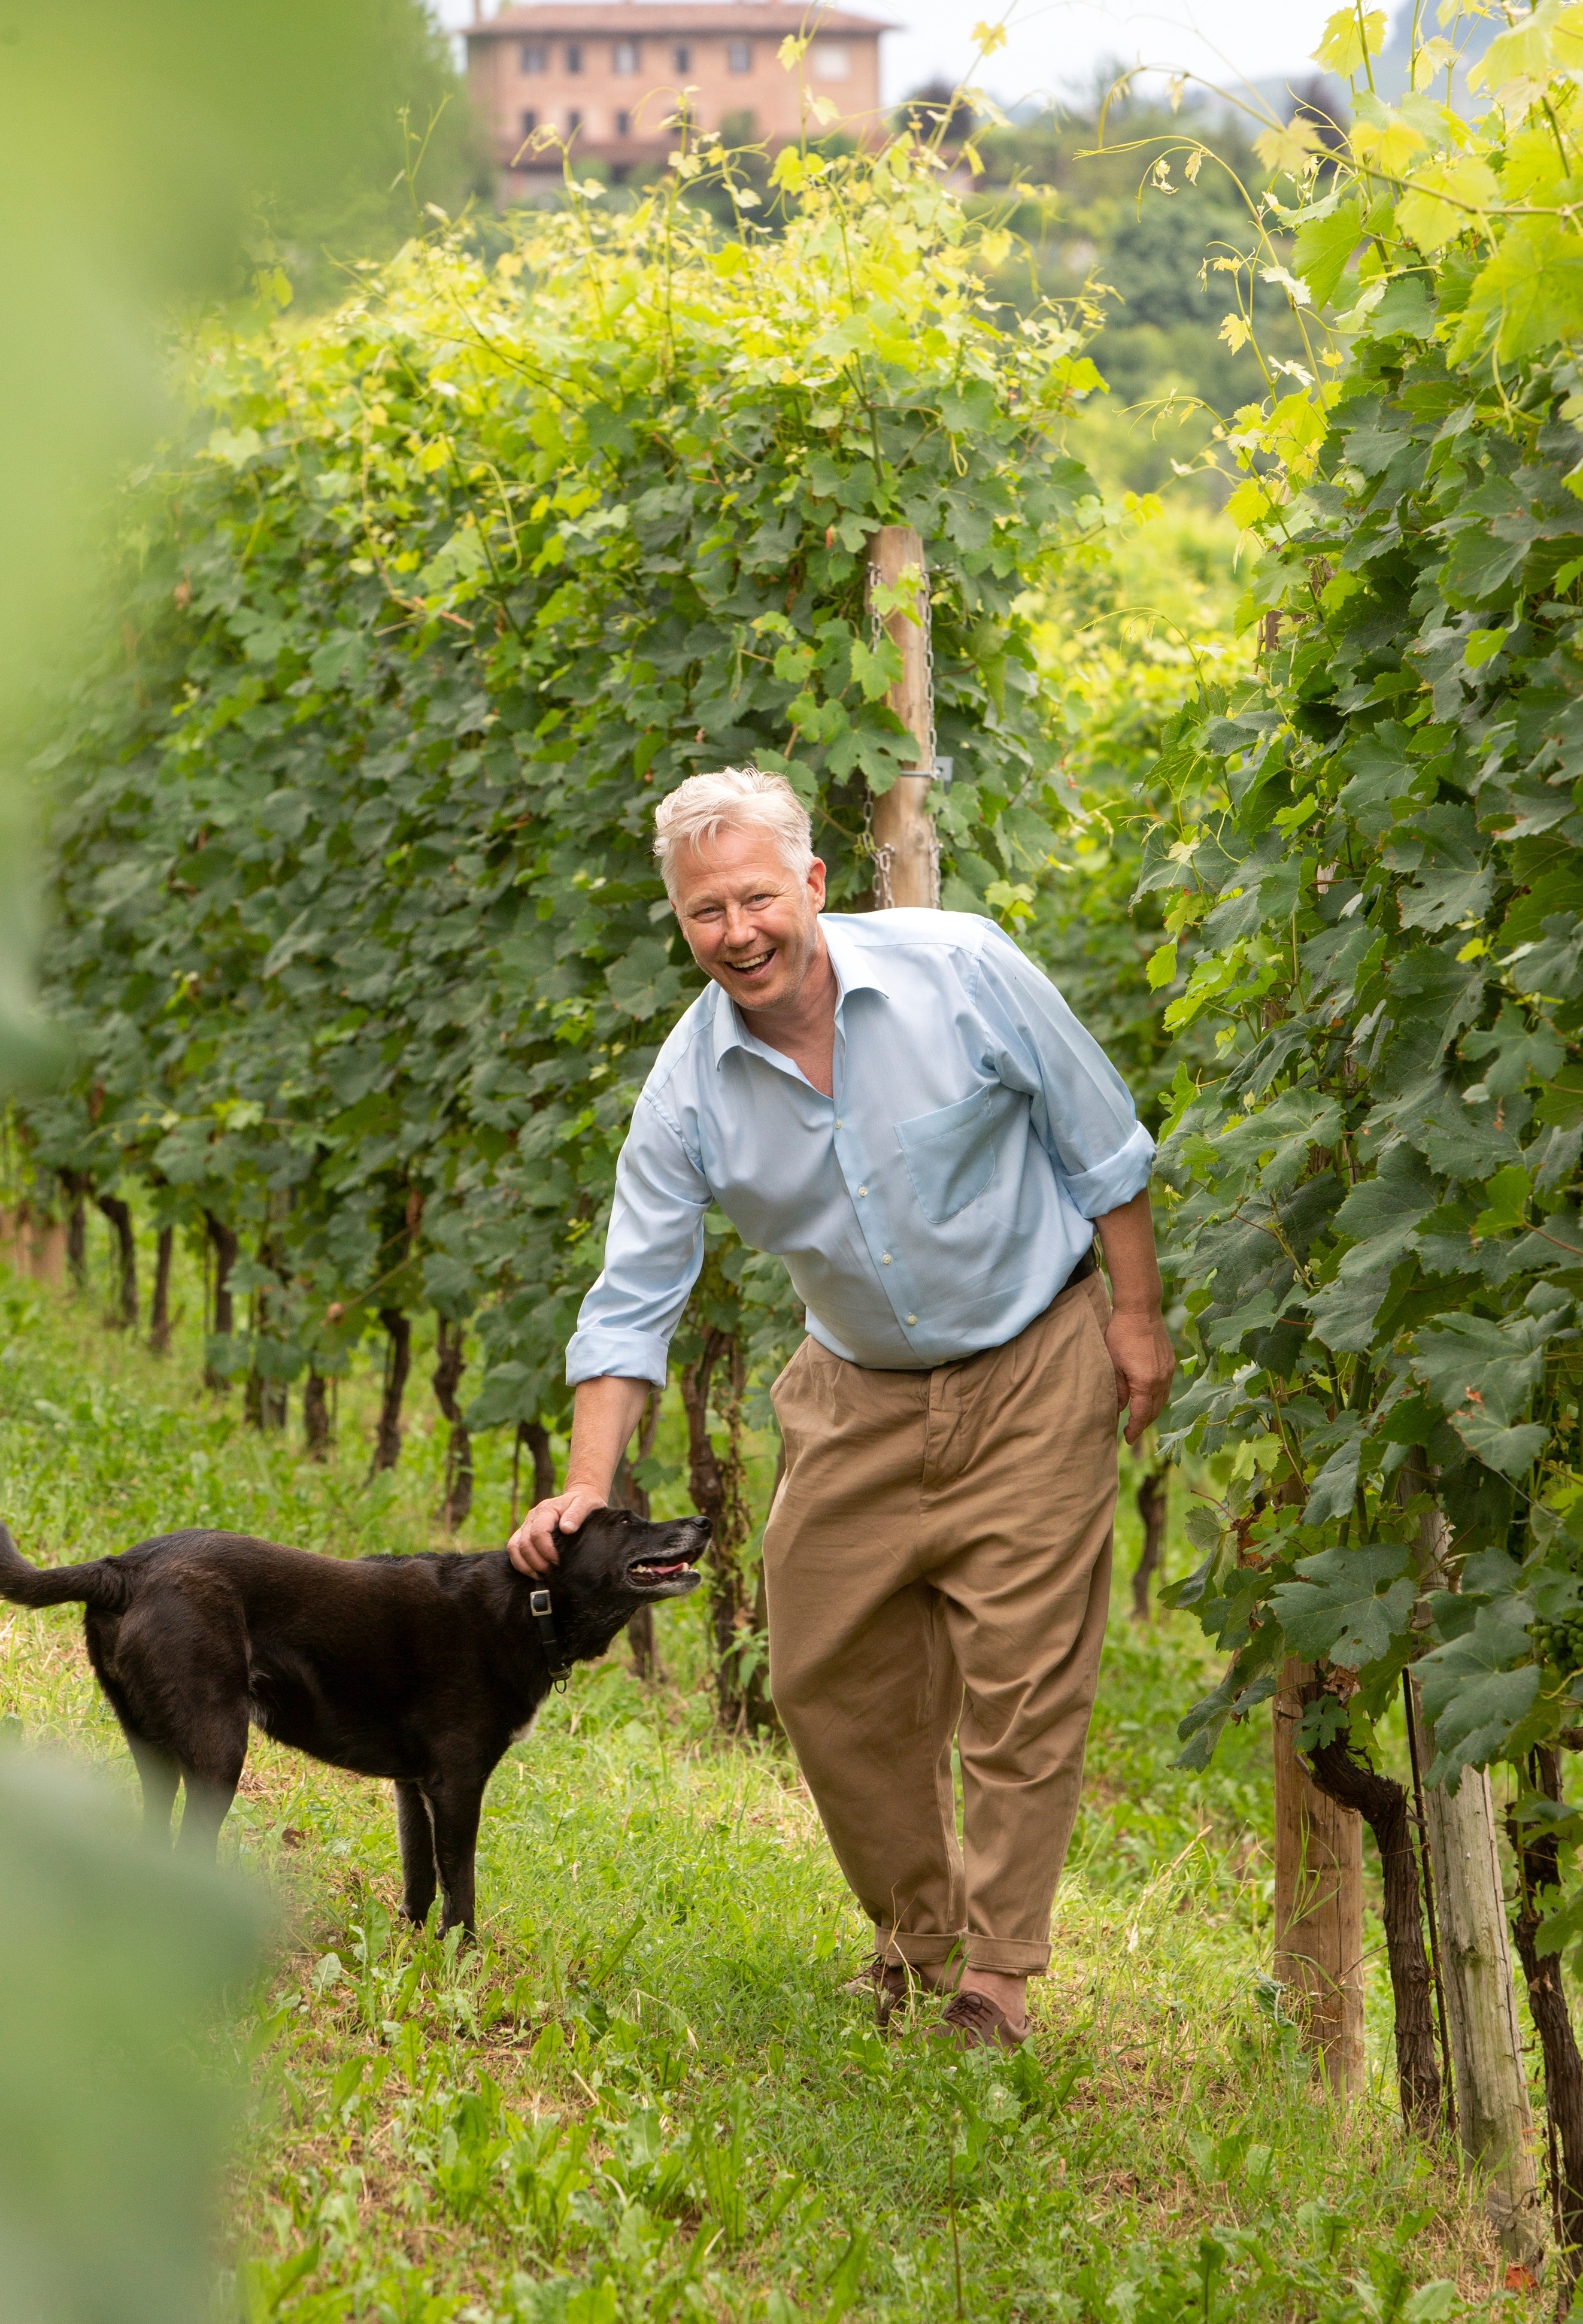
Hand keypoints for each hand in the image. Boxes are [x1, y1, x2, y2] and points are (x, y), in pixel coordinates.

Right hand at [507, 1487, 605, 1576]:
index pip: (538, 1534)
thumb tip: (566, 1529)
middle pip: (524, 1544)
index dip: (546, 1551)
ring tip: (543, 1575)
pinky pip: (514, 1550)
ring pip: (514, 1548)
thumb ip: (576, 1514)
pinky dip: (521, 1564)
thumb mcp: (585, 1503)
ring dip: (527, 1566)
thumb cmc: (583, 1502)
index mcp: (545, 1510)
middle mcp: (531, 1517)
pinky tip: (536, 1573)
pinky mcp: (524, 1533)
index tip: (559, 1562)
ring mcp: (526, 1525)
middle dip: (538, 1562)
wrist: (578, 1496)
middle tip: (553, 1572)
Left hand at [1105, 1308, 1174, 1446]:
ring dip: (1151, 1412)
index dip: (1134, 1429)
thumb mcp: (1113, 1364)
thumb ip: (1118, 1389)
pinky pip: (1165, 1387)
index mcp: (1145, 1382)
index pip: (1141, 1414)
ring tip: (1139, 1418)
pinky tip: (1148, 1398)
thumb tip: (1120, 1409)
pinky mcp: (1170, 1362)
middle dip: (1143, 1424)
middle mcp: (1161, 1379)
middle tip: (1132, 1432)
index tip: (1127, 1439)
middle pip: (1154, 1411)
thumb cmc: (1120, 1335)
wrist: (1140, 1309)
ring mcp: (1168, 1370)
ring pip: (1162, 1400)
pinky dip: (1157, 1398)